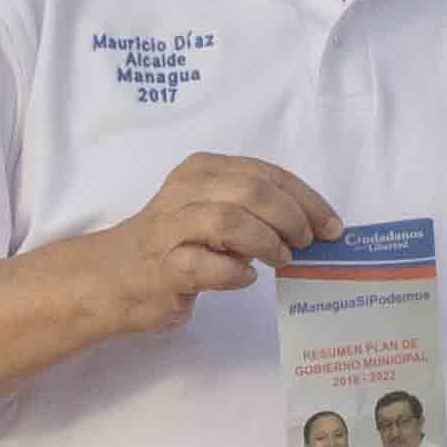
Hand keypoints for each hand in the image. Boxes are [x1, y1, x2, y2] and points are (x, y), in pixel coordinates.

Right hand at [95, 152, 338, 335]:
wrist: (114, 276)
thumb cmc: (175, 244)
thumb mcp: (214, 209)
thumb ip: (253, 209)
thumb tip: (313, 226)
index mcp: (203, 169)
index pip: (265, 173)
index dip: (306, 199)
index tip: (331, 226)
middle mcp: (185, 190)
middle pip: (252, 191)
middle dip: (291, 218)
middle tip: (306, 243)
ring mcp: (170, 228)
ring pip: (230, 220)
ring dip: (267, 242)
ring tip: (281, 260)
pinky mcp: (163, 267)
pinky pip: (208, 266)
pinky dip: (236, 273)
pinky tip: (244, 277)